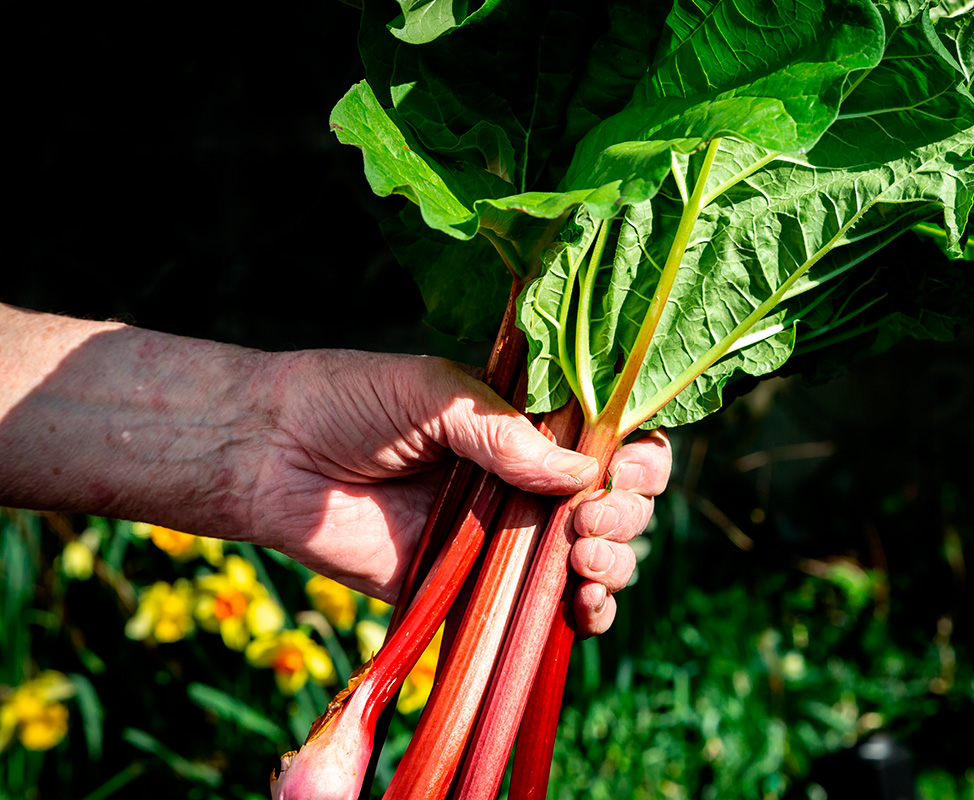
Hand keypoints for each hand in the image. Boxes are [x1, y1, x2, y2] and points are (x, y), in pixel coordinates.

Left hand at [246, 350, 669, 635]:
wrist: (273, 458)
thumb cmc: (350, 402)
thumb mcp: (434, 395)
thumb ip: (505, 434)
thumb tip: (582, 472)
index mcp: (529, 421)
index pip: (614, 438)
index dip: (638, 456)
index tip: (623, 467)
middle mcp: (530, 479)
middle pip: (619, 502)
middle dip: (625, 512)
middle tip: (590, 517)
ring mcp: (509, 536)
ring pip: (598, 558)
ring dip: (615, 563)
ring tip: (583, 556)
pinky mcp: (478, 587)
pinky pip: (549, 611)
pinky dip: (583, 616)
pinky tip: (583, 610)